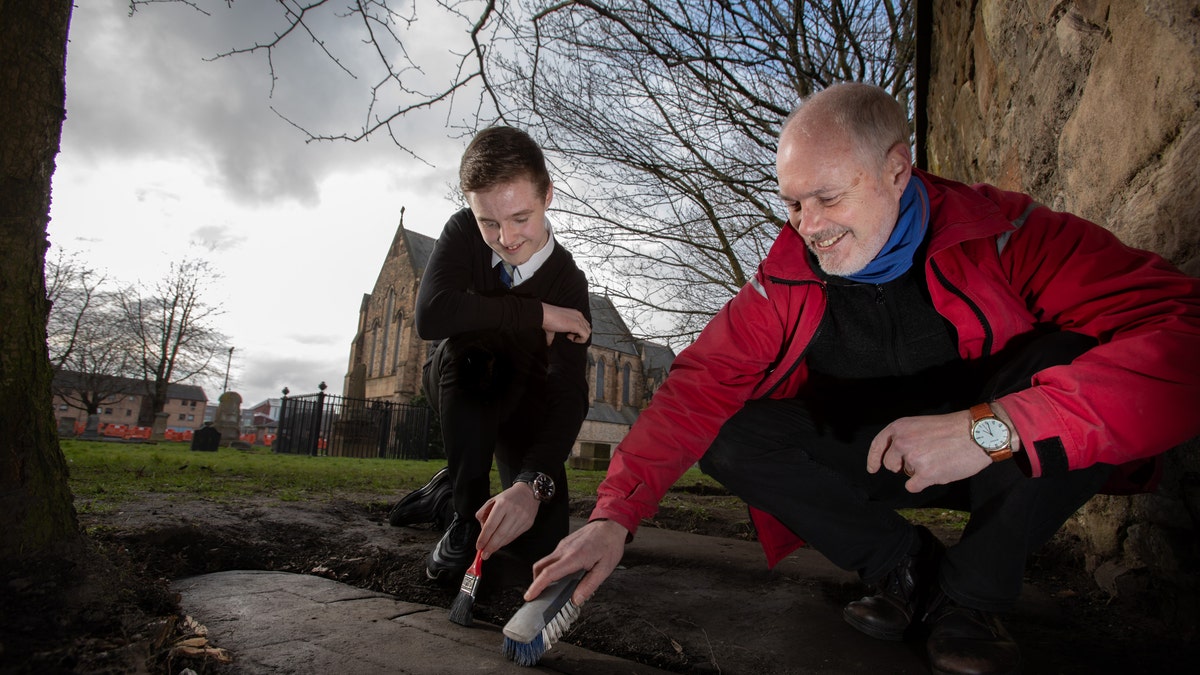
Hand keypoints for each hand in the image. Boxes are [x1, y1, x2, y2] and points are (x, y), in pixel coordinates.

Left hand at [475, 483, 539, 559]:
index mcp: (503, 504)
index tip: (479, 546)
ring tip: (490, 551)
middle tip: (484, 555)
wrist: (529, 493)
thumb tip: (481, 529)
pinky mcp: (528, 524)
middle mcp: (513, 511)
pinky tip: (500, 544)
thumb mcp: (493, 500)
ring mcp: (522, 519)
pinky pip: (514, 536)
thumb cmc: (509, 497)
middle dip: (490, 546)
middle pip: (500, 534)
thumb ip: (483, 512)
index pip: (491, 525)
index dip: (484, 538)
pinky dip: (506, 542)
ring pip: (508, 537)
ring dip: (498, 546)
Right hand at [526, 519, 627, 605]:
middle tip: (536, 595)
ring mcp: (563, 545)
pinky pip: (552, 557)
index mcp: (574, 557)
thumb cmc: (610, 544)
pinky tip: (560, 576)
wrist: (611, 524)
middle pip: (540, 566)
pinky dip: (550, 568)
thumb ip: (589, 585)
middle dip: (535, 582)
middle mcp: (564, 549)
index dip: (537, 586)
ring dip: (543, 575)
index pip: (549, 573)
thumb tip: (576, 599)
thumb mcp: (605, 568)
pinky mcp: (564, 544)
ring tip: (549, 588)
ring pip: (545, 561)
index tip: (529, 596)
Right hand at [541, 303, 590, 343]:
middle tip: (570, 336)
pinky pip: (585, 336)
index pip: (584, 324)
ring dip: (580, 338)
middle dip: (580, 335)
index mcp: (575, 314)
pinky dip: (579, 340)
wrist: (544, 314)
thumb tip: (549, 343)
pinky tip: (569, 337)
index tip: (569, 334)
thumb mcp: (553, 327)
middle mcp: (579, 316)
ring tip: (569, 337)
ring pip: (588, 332)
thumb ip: (553, 335)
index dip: (579, 332)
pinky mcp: (577, 325)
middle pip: (587, 328)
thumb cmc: (547, 318)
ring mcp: (579, 320)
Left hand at [866, 410, 992, 491]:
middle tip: (925, 457)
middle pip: (890, 464)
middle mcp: (902, 441)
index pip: (877, 445)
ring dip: (919, 472)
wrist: (978, 434)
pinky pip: (912, 486)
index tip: (872, 469)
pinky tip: (938, 472)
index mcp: (900, 427)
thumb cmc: (954, 429)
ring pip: (906, 475)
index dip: (873, 459)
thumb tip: (897, 457)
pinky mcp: (925, 474)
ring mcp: (912, 458)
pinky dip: (923, 484)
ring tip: (938, 459)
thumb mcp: (921, 424)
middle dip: (903, 466)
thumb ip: (906, 437)